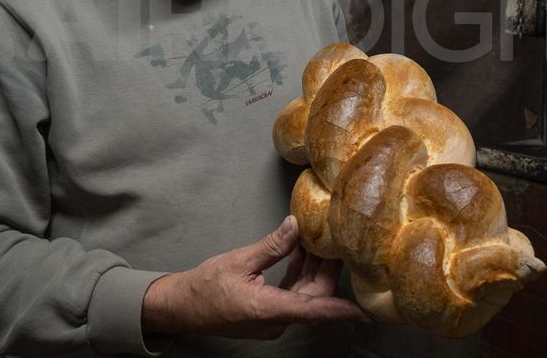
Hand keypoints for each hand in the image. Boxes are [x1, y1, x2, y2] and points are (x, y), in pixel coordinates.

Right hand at [141, 215, 368, 338]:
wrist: (181, 308)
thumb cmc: (204, 287)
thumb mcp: (239, 260)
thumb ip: (272, 246)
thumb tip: (296, 226)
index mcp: (268, 309)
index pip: (313, 310)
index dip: (340, 309)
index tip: (365, 310)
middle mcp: (275, 320)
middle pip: (313, 297)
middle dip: (329, 271)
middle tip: (342, 243)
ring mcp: (272, 319)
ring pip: (304, 296)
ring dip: (314, 270)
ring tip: (323, 241)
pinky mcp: (267, 314)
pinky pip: (292, 296)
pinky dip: (299, 275)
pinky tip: (302, 252)